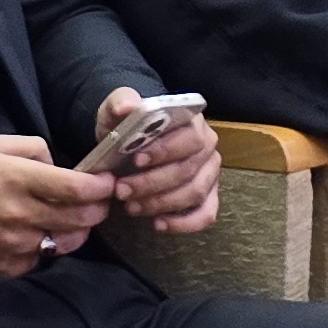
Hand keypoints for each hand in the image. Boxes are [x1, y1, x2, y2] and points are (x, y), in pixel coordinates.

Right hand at [0, 134, 114, 279]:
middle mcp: (20, 214)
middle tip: (100, 203)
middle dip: (97, 210)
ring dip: (76, 232)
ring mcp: (14, 244)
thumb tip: (60, 166)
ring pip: (64, 243)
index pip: (75, 188)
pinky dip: (45, 249)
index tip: (107, 183)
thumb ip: (35, 149)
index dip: (100, 187)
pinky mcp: (6, 267)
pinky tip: (38, 236)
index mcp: (19, 178)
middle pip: (78, 218)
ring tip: (74, 221)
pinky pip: (39, 260)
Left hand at [96, 89, 220, 233]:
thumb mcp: (117, 108)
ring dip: (162, 203)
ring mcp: (210, 172)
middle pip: (188, 169)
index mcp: (191, 120)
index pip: (188, 137)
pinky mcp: (208, 195)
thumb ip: (121, 102)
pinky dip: (184, 224)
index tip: (135, 160)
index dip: (164, 151)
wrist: (133, 140)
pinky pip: (206, 214)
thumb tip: (128, 107)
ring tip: (131, 207)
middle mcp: (207, 145)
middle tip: (122, 191)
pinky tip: (158, 224)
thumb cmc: (129, 124)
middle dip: (153, 183)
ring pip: (195, 192)